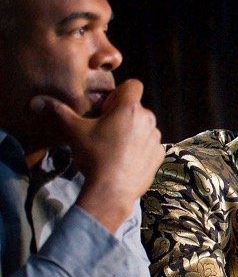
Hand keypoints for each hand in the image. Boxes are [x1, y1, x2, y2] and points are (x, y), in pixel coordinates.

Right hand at [32, 80, 162, 233]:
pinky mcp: (160, 154)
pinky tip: (125, 159)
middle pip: (136, 108)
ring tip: (114, 147)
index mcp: (129, 109)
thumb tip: (37, 101)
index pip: (133, 85)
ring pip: (144, 126)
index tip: (106, 109)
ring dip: (132, 131)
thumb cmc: (94, 156)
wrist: (111, 191)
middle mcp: (148, 119)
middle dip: (122, 114)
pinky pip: (150, 144)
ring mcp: (156, 138)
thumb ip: (60, 112)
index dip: (119, 93)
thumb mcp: (74, 132)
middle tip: (105, 130)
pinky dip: (140, 147)